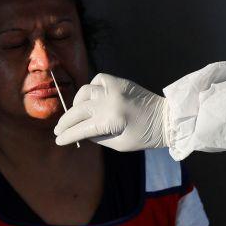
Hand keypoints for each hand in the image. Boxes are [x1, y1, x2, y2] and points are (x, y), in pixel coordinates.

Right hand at [53, 73, 169, 150]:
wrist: (167, 118)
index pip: (82, 129)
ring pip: (85, 92)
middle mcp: (111, 101)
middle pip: (79, 110)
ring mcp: (115, 88)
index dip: (68, 136)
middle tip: (58, 130)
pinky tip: (91, 98)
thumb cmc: (145, 136)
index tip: (58, 140)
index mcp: (112, 120)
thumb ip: (97, 138)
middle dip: (66, 122)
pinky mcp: (120, 81)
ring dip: (76, 104)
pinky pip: (97, 80)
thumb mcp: (119, 144)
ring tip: (75, 115)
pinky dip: (91, 88)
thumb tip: (80, 132)